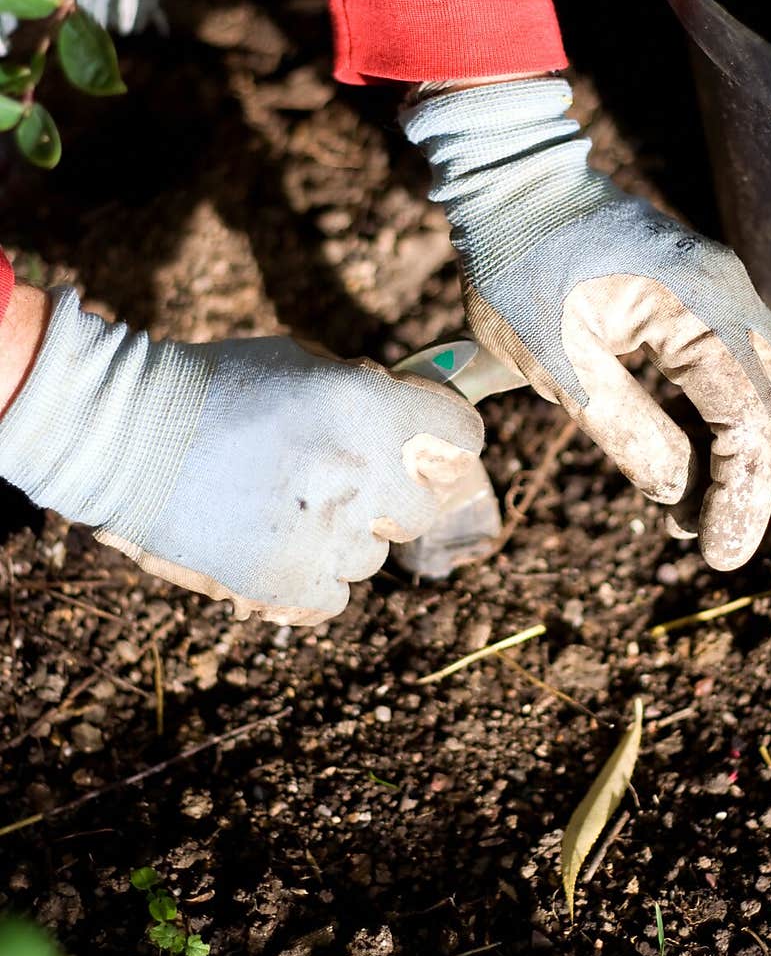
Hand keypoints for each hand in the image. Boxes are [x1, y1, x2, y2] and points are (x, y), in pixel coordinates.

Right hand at [0, 288, 482, 622]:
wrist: (120, 434)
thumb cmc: (212, 385)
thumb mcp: (300, 360)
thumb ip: (366, 387)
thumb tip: (415, 405)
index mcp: (368, 408)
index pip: (465, 437)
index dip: (448, 440)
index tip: (432, 446)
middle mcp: (360, 474)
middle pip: (426, 507)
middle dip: (397, 494)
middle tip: (352, 482)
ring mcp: (326, 535)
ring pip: (376, 555)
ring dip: (346, 536)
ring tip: (288, 507)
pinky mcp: (288, 583)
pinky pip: (337, 594)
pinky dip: (313, 577)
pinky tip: (273, 542)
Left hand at [401, 77, 770, 570]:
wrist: (508, 184)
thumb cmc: (516, 266)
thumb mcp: (555, 359)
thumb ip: (623, 427)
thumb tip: (680, 493)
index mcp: (698, 304)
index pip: (749, 418)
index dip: (740, 495)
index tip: (717, 553)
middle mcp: (729, 293)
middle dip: (748, 484)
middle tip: (703, 541)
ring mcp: (724, 290)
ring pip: (768, 391)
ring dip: (742, 457)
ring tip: (692, 512)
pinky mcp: (705, 297)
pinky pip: (741, 370)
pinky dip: (728, 422)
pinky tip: (696, 461)